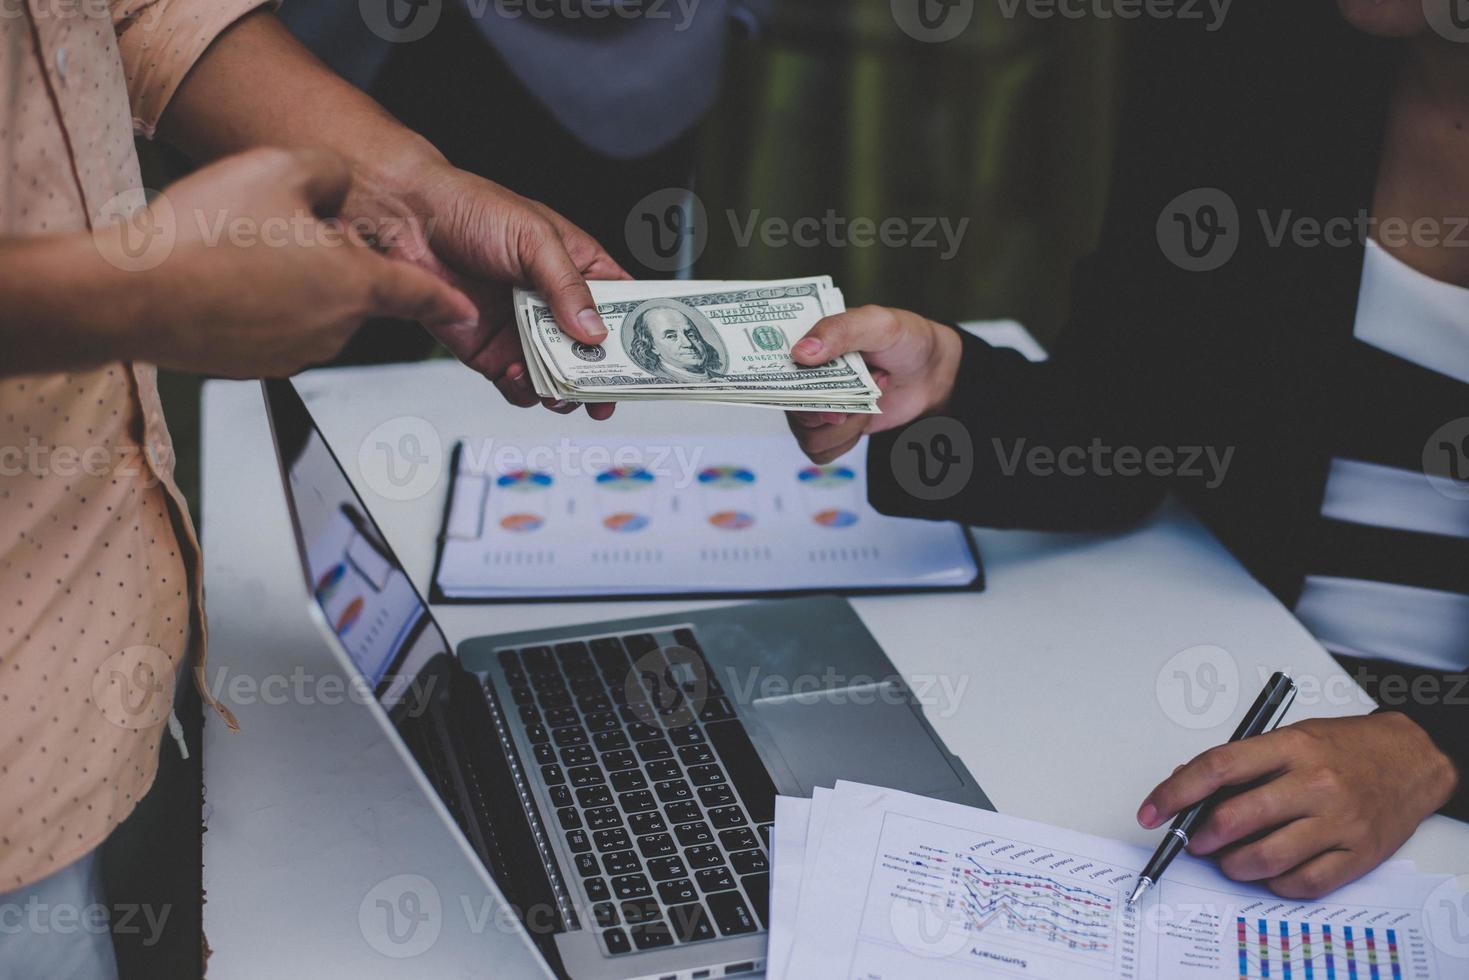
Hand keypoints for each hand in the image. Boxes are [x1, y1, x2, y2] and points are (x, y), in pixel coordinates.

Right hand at [107, 147, 475, 377]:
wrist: (132, 295)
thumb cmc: (204, 238)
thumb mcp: (281, 169)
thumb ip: (330, 173)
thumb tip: (339, 188)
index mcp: (355, 285)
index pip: (421, 295)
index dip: (446, 300)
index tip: (466, 310)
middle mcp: (334, 328)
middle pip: (354, 289)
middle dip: (331, 259)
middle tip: (277, 228)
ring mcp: (295, 353)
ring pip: (312, 307)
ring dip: (292, 281)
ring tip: (238, 251)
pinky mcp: (257, 364)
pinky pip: (274, 326)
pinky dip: (259, 304)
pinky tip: (220, 277)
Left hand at [346, 155, 630, 419]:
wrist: (406, 221)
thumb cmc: (471, 208)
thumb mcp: (535, 238)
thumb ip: (567, 286)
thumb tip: (594, 332)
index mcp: (578, 268)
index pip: (622, 306)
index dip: (637, 334)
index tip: (649, 361)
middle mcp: (554, 304)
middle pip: (593, 352)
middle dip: (601, 376)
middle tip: (604, 393)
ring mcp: (523, 330)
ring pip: (558, 375)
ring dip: (562, 388)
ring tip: (558, 390)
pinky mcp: (490, 351)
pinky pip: (518, 384)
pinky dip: (524, 390)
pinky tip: (520, 379)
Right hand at [786, 306, 963, 462]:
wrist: (933, 373)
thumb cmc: (903, 339)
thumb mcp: (876, 323)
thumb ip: (839, 330)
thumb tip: (799, 353)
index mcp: (804, 344)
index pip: (769, 368)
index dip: (785, 383)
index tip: (814, 385)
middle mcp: (802, 378)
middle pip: (789, 408)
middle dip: (826, 407)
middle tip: (858, 392)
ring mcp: (816, 406)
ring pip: (807, 436)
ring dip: (845, 424)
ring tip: (870, 397)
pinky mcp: (832, 431)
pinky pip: (821, 452)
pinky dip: (847, 440)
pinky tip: (864, 417)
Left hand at [1138, 714, 1459, 897]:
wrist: (1411, 759)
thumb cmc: (1344, 747)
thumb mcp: (1290, 737)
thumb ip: (1242, 762)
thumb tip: (1187, 785)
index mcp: (1291, 747)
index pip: (1217, 769)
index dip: (1175, 793)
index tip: (1152, 811)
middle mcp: (1314, 783)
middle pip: (1236, 818)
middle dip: (1201, 837)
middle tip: (1193, 841)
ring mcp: (1338, 821)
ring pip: (1265, 858)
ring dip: (1233, 865)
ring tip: (1228, 859)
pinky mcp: (1358, 854)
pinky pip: (1304, 883)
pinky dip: (1275, 884)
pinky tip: (1269, 872)